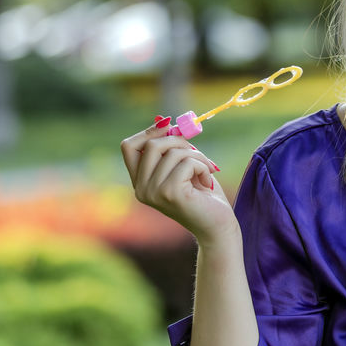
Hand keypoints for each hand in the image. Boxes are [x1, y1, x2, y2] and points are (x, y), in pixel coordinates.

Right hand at [119, 116, 238, 244]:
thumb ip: (172, 148)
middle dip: (179, 140)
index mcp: (140, 182)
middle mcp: (141, 189)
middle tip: (196, 152)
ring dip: (197, 156)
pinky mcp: (170, 193)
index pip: (128, 146)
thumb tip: (165, 121)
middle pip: (152, 145)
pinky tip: (207, 181)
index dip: (149, 132)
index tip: (169, 126)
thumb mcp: (184, 166)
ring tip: (206, 170)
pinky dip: (203, 165)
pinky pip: (187, 162)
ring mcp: (153, 192)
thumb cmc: (203, 194)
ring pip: (173, 152)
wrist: (217, 225)